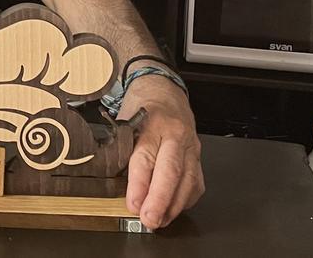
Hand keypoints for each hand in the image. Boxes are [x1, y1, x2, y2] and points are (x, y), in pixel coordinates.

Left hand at [117, 73, 203, 229]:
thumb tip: (113, 184)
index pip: (145, 158)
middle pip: (171, 171)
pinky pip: (196, 183)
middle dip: (160, 200)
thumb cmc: (140, 108)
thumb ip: (121, 149)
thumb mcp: (123, 122)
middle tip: (150, 219)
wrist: (164, 92)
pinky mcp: (199, 157)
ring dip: (174, 205)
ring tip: (160, 221)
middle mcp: (175, 135)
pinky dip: (186, 200)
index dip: (139, 185)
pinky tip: (174, 210)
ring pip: (188, 180)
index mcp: (152, 124)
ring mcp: (191, 146)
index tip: (132, 204)